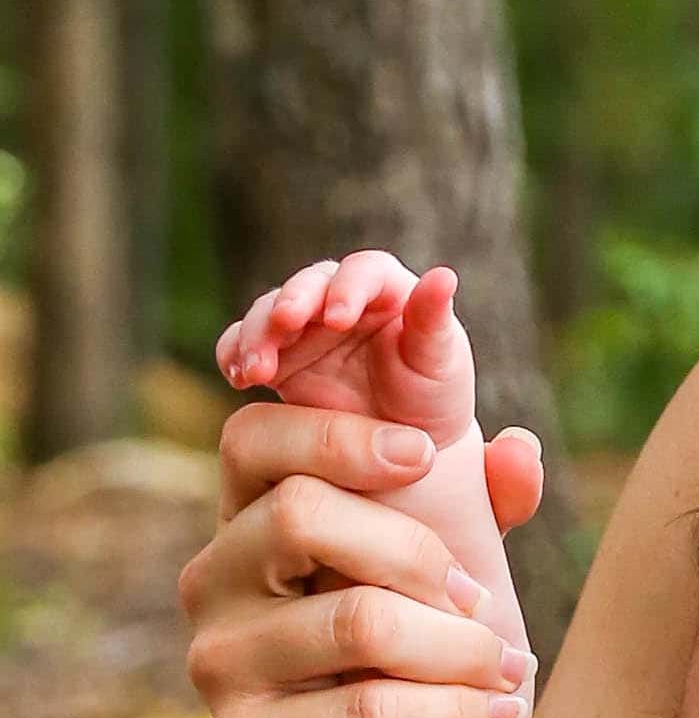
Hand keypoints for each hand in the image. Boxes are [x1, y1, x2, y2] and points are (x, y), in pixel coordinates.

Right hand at [181, 378, 541, 717]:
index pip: (253, 442)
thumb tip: (522, 449)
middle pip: (302, 517)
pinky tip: (497, 716)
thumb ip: (466, 515)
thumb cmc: (396, 683)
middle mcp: (210, 587)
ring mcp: (221, 669)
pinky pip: (367, 713)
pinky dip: (450, 712)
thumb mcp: (423, 591)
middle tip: (483, 600)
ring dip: (454, 646)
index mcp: (241, 529)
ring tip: (510, 669)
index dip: (337, 435)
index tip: (426, 453)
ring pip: (355, 622)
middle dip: (416, 551)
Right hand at [217, 252, 474, 451]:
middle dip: (292, 302)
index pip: (363, 271)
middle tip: (283, 324)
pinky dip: (235, 354)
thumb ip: (435, 321)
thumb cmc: (432, 397)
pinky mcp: (277, 357)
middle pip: (307, 285)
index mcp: (383, 289)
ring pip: (270, 314)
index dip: (349, 288)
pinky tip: (234, 375)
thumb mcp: (439, 363)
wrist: (403, 446)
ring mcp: (302, 327)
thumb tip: (444, 276)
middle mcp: (336, 297)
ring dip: (258, 334)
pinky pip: (247, 346)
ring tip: (254, 370)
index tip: (339, 316)